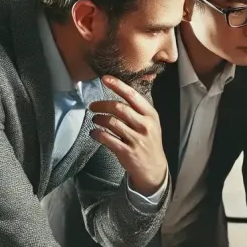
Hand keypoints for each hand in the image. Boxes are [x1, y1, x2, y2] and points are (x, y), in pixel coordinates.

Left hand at [89, 75, 168, 193]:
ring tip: (95, 119)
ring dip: (99, 119)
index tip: (104, 79)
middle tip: (93, 106)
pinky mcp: (127, 151)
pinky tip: (94, 133)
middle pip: (119, 108)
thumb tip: (116, 92)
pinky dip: (97, 134)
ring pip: (112, 122)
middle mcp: (145, 125)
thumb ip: (137, 109)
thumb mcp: (150, 123)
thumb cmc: (148, 141)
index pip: (132, 95)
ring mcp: (137, 139)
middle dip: (102, 104)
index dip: (117, 85)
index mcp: (151, 115)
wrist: (154, 168)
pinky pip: (107, 138)